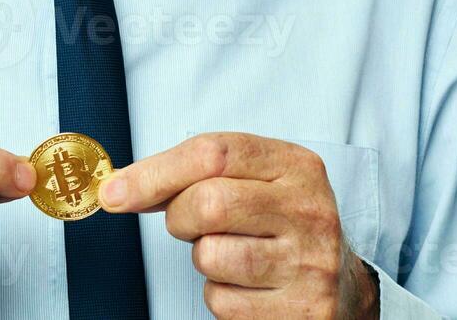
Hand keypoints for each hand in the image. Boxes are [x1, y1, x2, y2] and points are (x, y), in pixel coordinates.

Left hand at [98, 132, 378, 318]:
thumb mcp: (255, 180)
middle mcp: (309, 209)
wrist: (342, 283)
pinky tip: (247, 286)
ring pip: (210, 256)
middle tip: (188, 224)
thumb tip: (119, 187)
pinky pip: (222, 301)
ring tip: (230, 253)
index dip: (154, 171)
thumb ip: (196, 173)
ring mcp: (310, 262)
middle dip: (178, 217)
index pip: (214, 152)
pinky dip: (219, 295)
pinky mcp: (303, 310)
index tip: (114, 192)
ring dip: (202, 258)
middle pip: (208, 203)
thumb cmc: (280, 223)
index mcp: (296, 164)